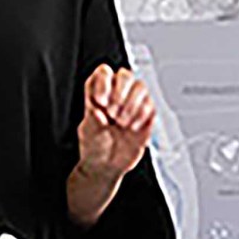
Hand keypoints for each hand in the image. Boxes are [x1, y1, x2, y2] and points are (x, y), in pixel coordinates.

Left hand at [75, 63, 156, 184]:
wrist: (108, 166)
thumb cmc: (94, 147)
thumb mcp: (88, 132)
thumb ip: (91, 120)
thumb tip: (98, 112)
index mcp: (98, 95)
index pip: (104, 73)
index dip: (104, 82)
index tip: (101, 100)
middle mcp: (116, 96)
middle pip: (125, 75)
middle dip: (121, 92)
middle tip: (113, 112)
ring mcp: (133, 105)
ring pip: (141, 87)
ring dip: (132, 105)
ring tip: (122, 123)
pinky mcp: (146, 116)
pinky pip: (151, 106)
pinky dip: (142, 116)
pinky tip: (133, 128)